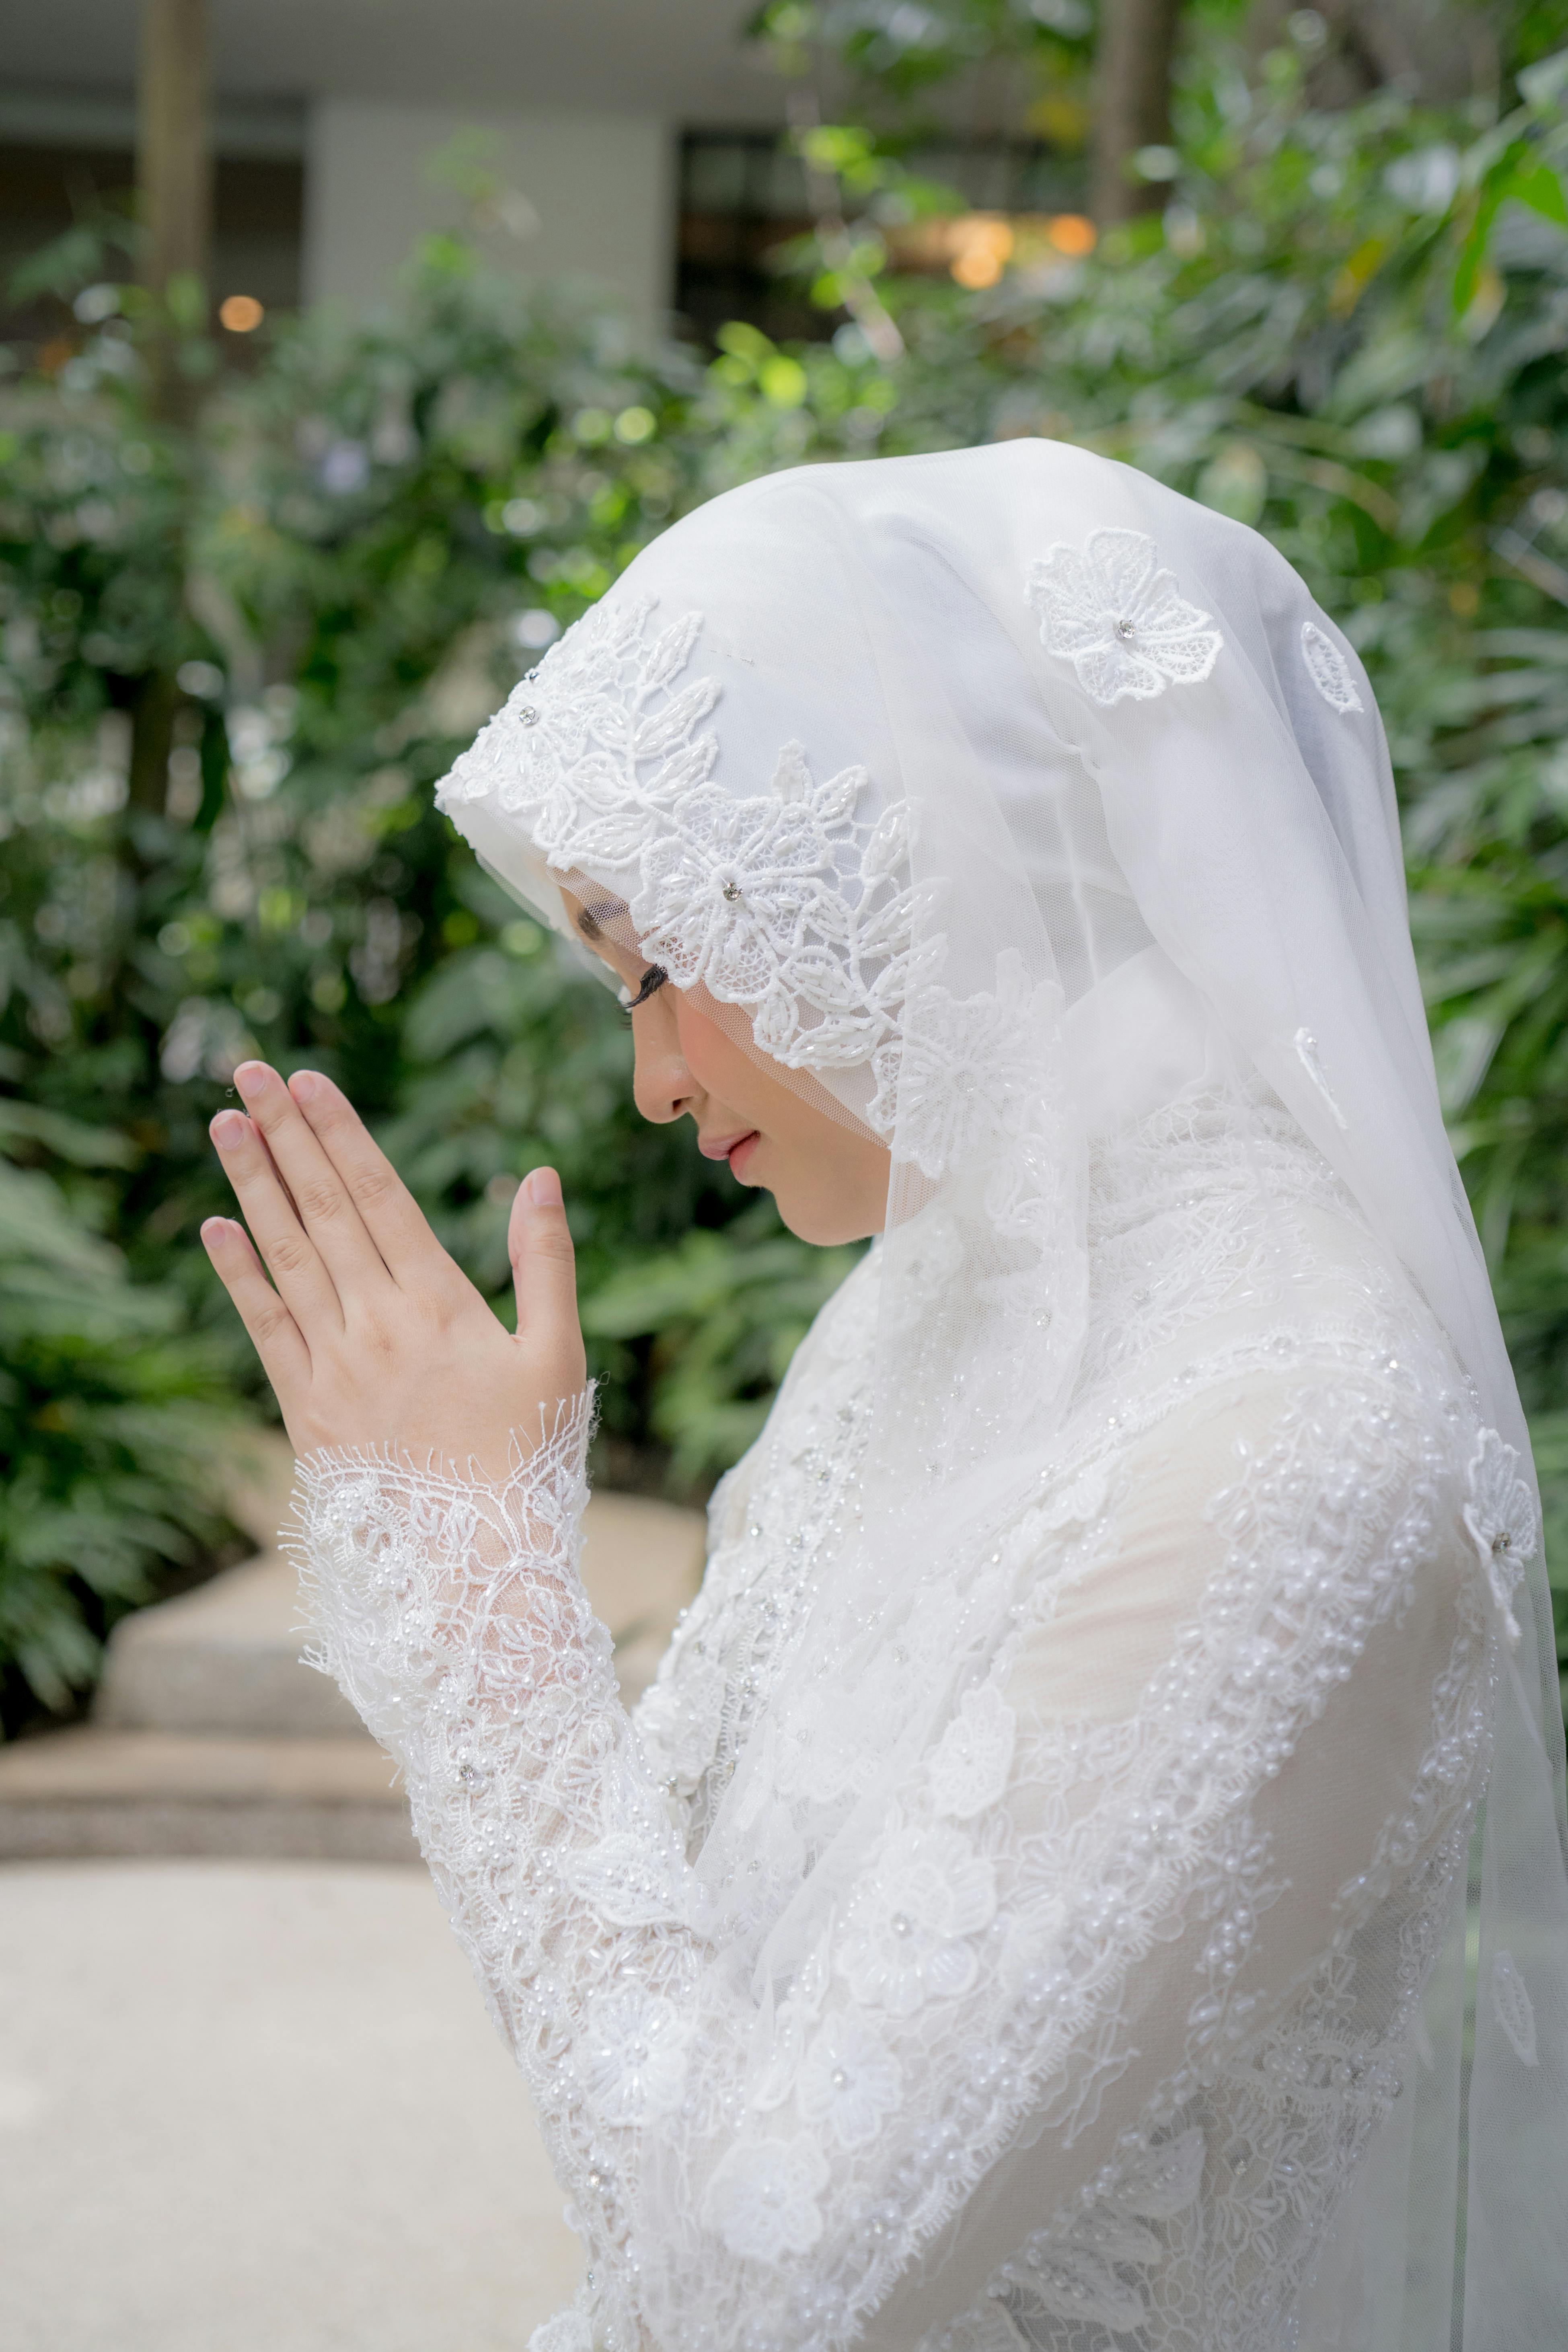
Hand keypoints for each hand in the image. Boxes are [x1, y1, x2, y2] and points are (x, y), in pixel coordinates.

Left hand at [201, 1062, 584, 1482]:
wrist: (478, 1562)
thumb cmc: (529, 1456)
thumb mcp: (558, 1354)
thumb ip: (544, 1261)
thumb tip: (538, 1176)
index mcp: (440, 1305)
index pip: (378, 1196)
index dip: (341, 1134)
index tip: (309, 1082)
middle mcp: (378, 1326)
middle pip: (322, 1210)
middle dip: (285, 1135)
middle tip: (249, 1072)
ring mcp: (335, 1368)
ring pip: (287, 1256)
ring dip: (252, 1185)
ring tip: (224, 1123)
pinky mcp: (306, 1411)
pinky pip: (265, 1330)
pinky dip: (239, 1276)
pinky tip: (216, 1228)